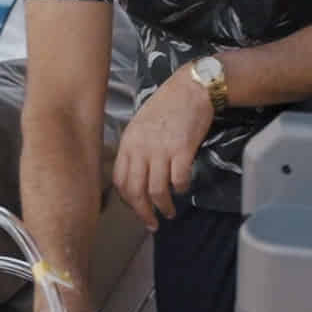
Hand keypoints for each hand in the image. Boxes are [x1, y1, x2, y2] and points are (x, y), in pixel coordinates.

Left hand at [112, 65, 214, 229]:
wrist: (190, 88)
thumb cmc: (166, 106)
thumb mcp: (141, 125)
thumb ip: (136, 148)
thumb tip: (136, 175)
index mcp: (129, 142)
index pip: (120, 180)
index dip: (127, 200)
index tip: (136, 209)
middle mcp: (141, 148)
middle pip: (136, 191)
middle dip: (143, 213)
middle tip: (152, 223)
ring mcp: (161, 149)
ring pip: (156, 190)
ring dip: (163, 206)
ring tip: (169, 213)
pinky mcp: (182, 149)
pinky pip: (178, 179)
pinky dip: (180, 189)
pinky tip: (183, 189)